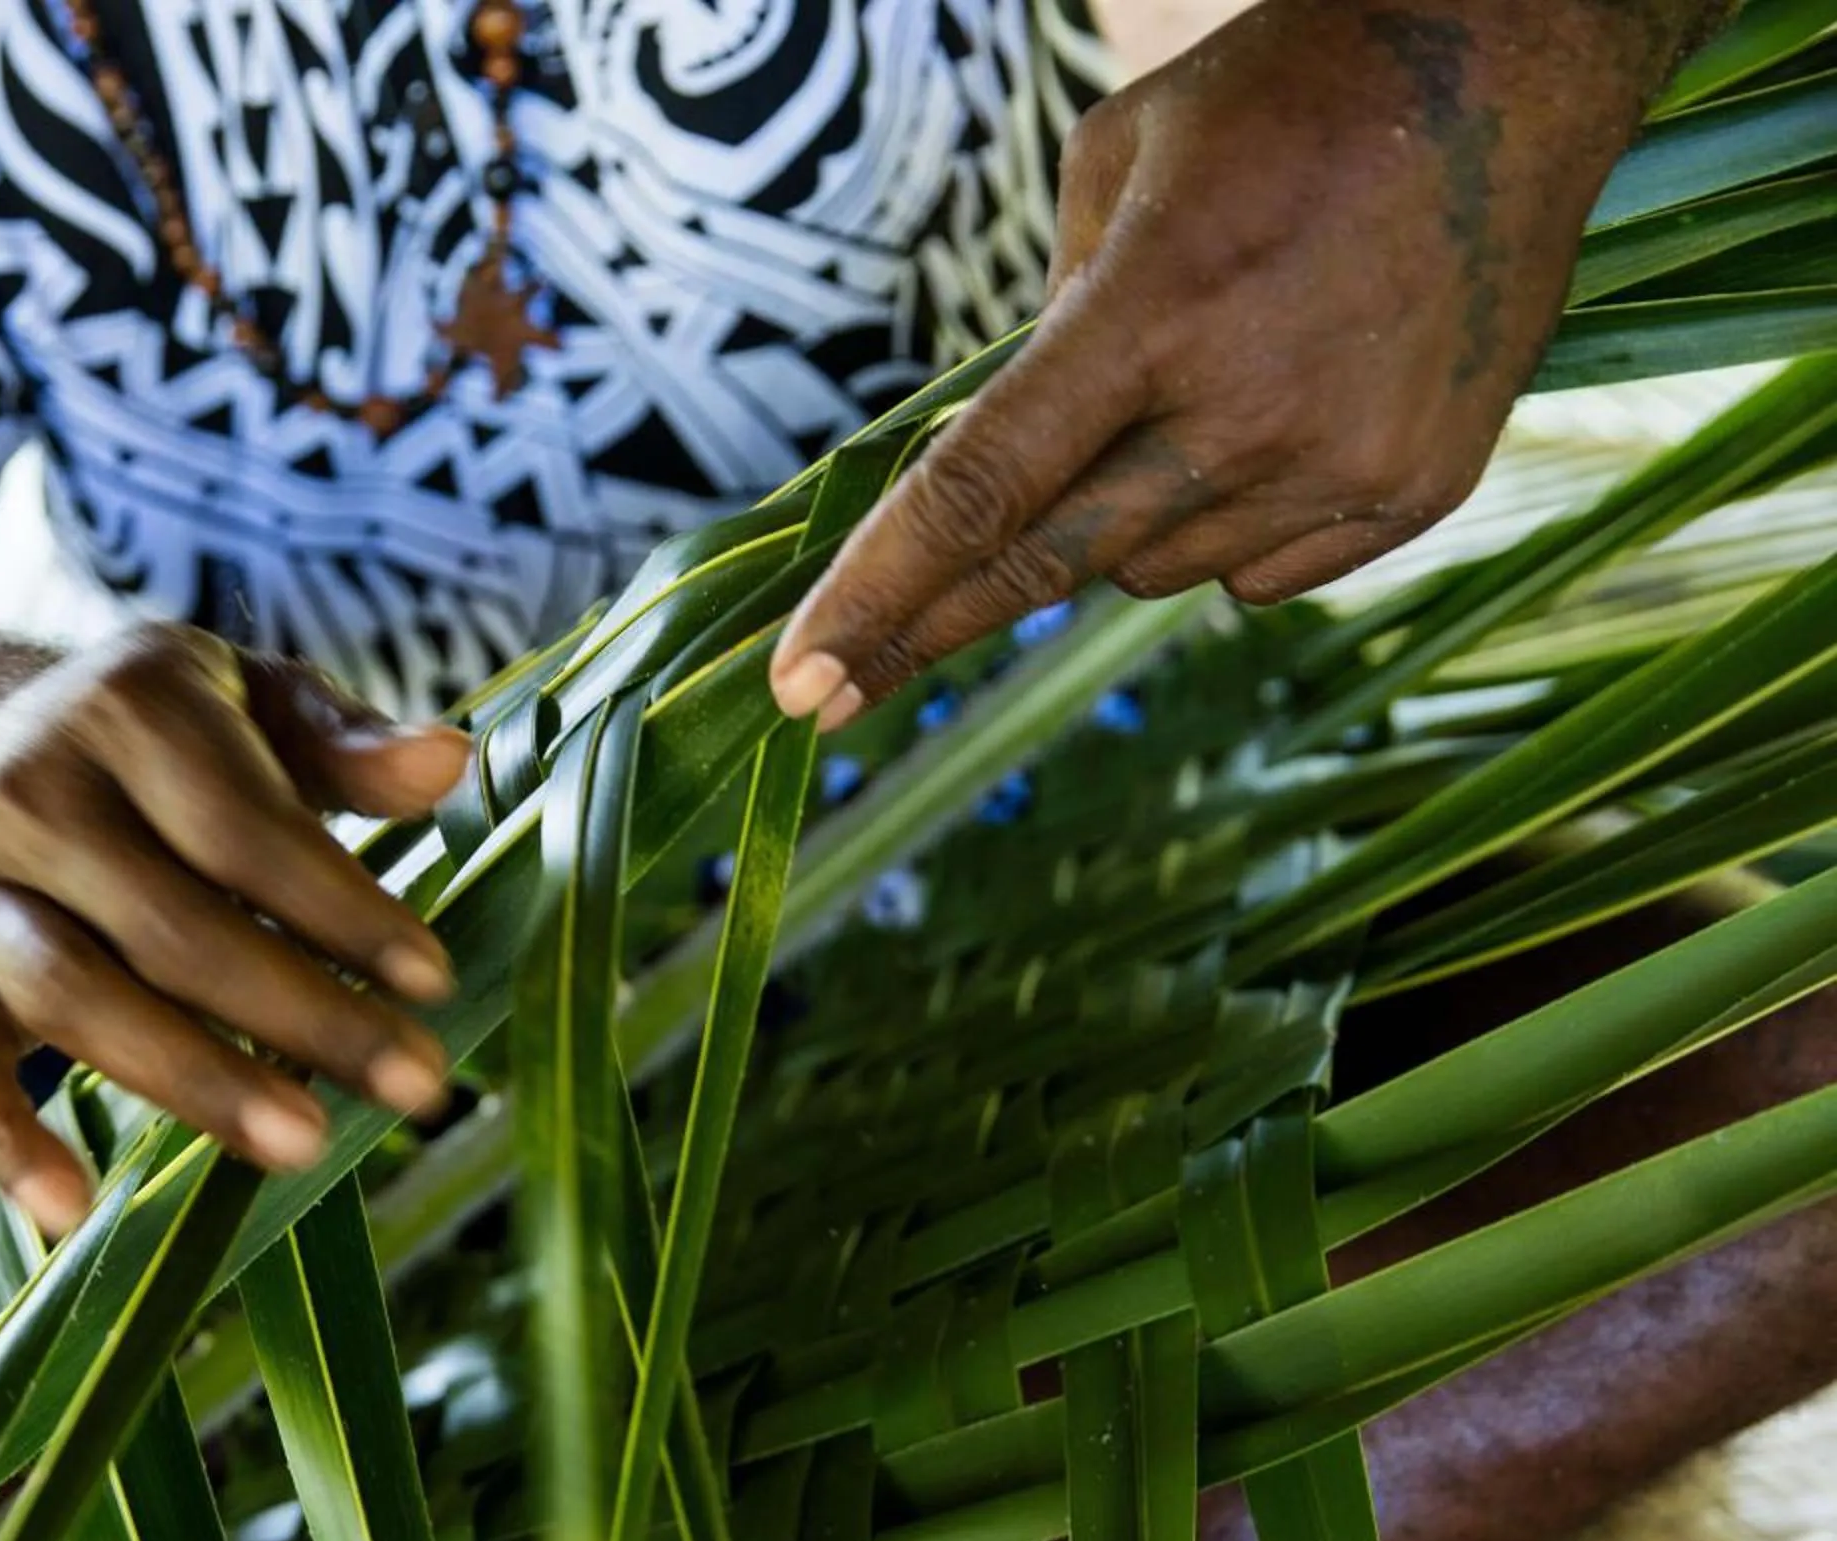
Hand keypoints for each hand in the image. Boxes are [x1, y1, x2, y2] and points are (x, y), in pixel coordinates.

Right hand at [0, 623, 470, 1231]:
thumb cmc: (159, 742)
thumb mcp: (252, 701)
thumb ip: (344, 740)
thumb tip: (447, 760)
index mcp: (124, 706)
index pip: (241, 826)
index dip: (338, 907)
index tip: (432, 981)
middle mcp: (31, 793)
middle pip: (168, 925)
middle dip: (300, 1013)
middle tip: (415, 1086)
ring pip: (73, 998)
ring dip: (192, 1080)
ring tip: (305, 1145)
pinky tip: (70, 1213)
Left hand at [770, 0, 1671, 723]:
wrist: (1510, 73)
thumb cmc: (1285, 96)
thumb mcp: (1119, 158)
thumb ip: (1050, 319)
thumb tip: (1003, 454)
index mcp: (1156, 308)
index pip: (982, 491)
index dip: (879, 596)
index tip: (799, 686)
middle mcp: (1248, 408)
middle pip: (1045, 566)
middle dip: (920, 631)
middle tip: (821, 696)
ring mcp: (1341, 464)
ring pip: (1149, 571)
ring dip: (1117, 522)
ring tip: (1187, 399)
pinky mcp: (1412, 495)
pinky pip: (1256, 573)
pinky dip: (1223, 526)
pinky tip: (1269, 424)